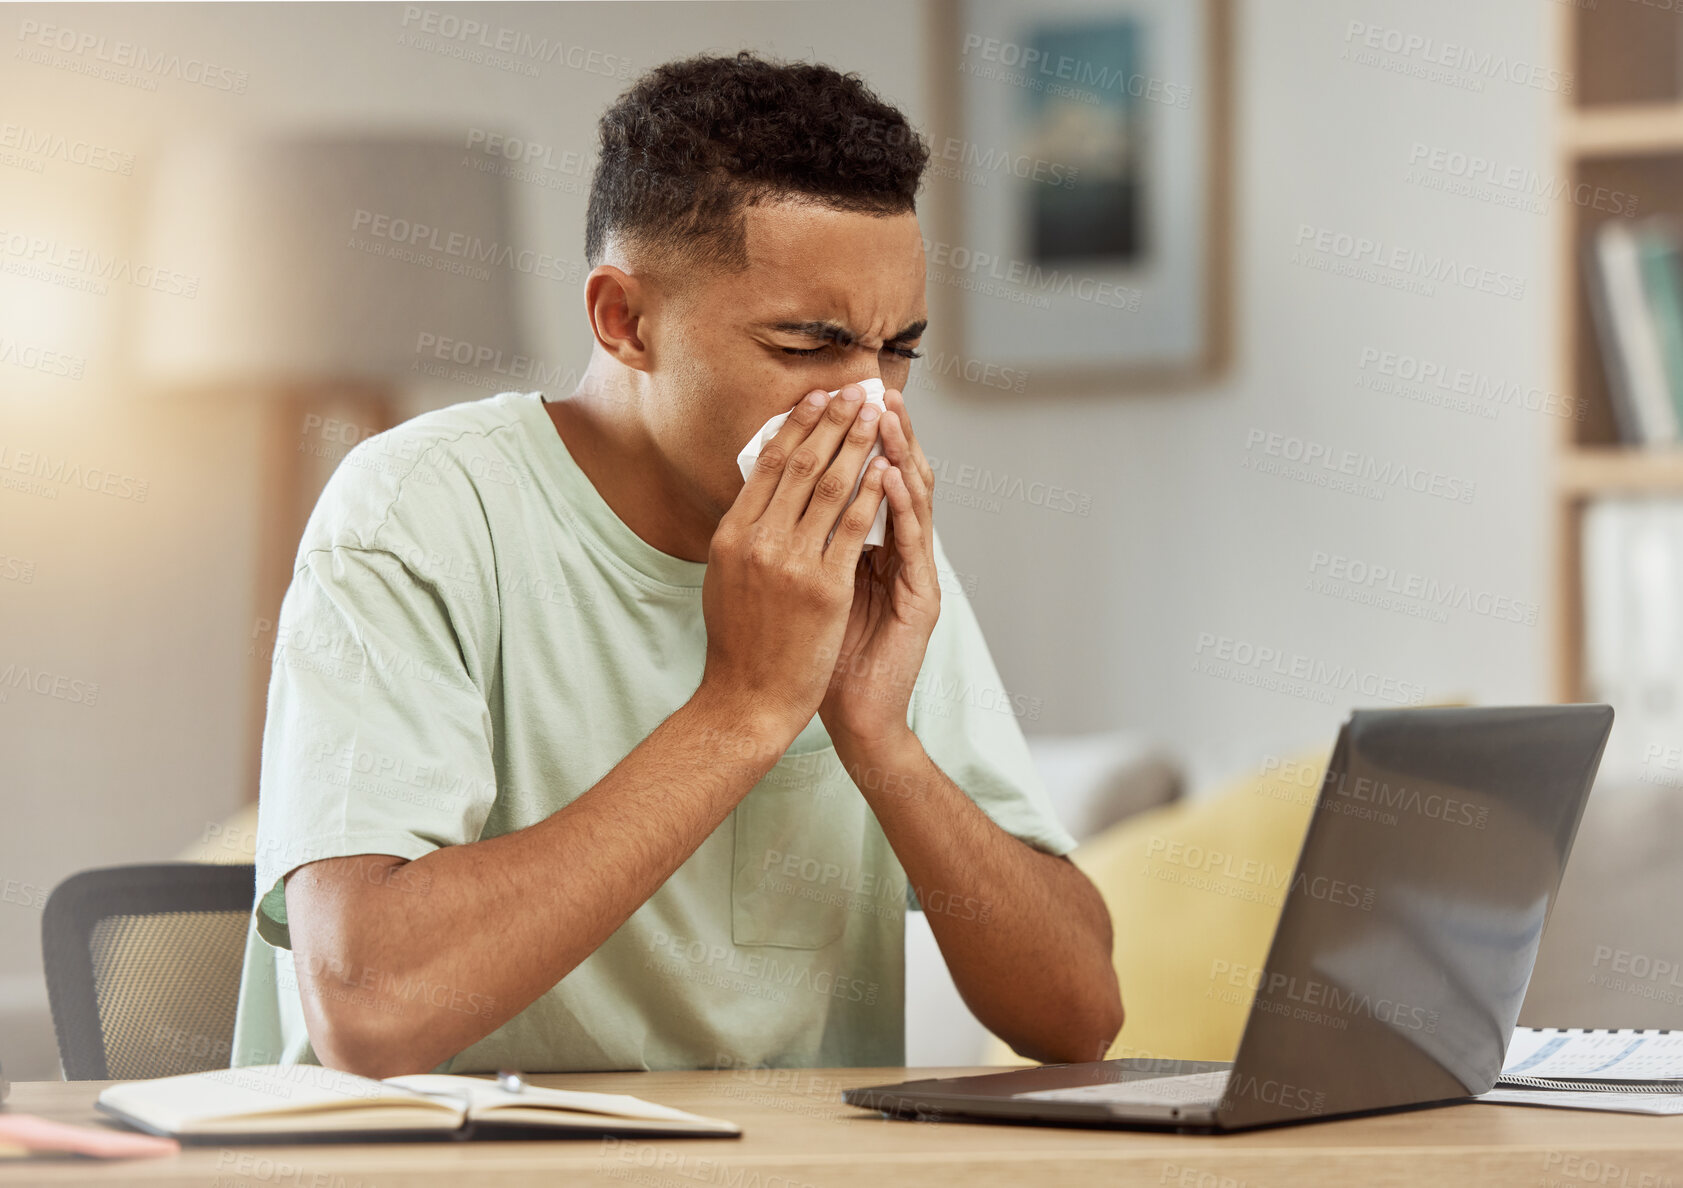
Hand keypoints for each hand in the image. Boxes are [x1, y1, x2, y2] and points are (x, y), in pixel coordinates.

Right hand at [697, 385, 889, 747]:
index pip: (767, 465)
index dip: (796, 426)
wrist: (748, 700)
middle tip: (855, 390)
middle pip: (801, 465)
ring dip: (858, 444)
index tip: (817, 399)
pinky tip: (887, 470)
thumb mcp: (725, 579)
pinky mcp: (824, 587)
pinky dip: (872, 494)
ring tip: (877, 414)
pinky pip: (854, 529)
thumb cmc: (739, 645)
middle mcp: (756, 541)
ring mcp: (790, 563)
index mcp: (730, 535)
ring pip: (830, 487)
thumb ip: (743, 536)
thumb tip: (756, 494)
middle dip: (833, 421)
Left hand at [819, 386, 940, 751]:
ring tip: (885, 417)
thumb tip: (771, 490)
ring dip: (900, 456)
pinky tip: (889, 476)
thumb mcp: (804, 583)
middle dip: (887, 433)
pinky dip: (900, 507)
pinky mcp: (922, 600)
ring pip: (915, 502)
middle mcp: (900, 555)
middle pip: (900, 478)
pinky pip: (913, 545)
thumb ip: (804, 538)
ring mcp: (916, 575)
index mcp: (873, 548)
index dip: (857, 437)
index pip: (870, 477)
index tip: (838, 396)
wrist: (843, 714)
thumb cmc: (815, 654)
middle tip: (874, 389)